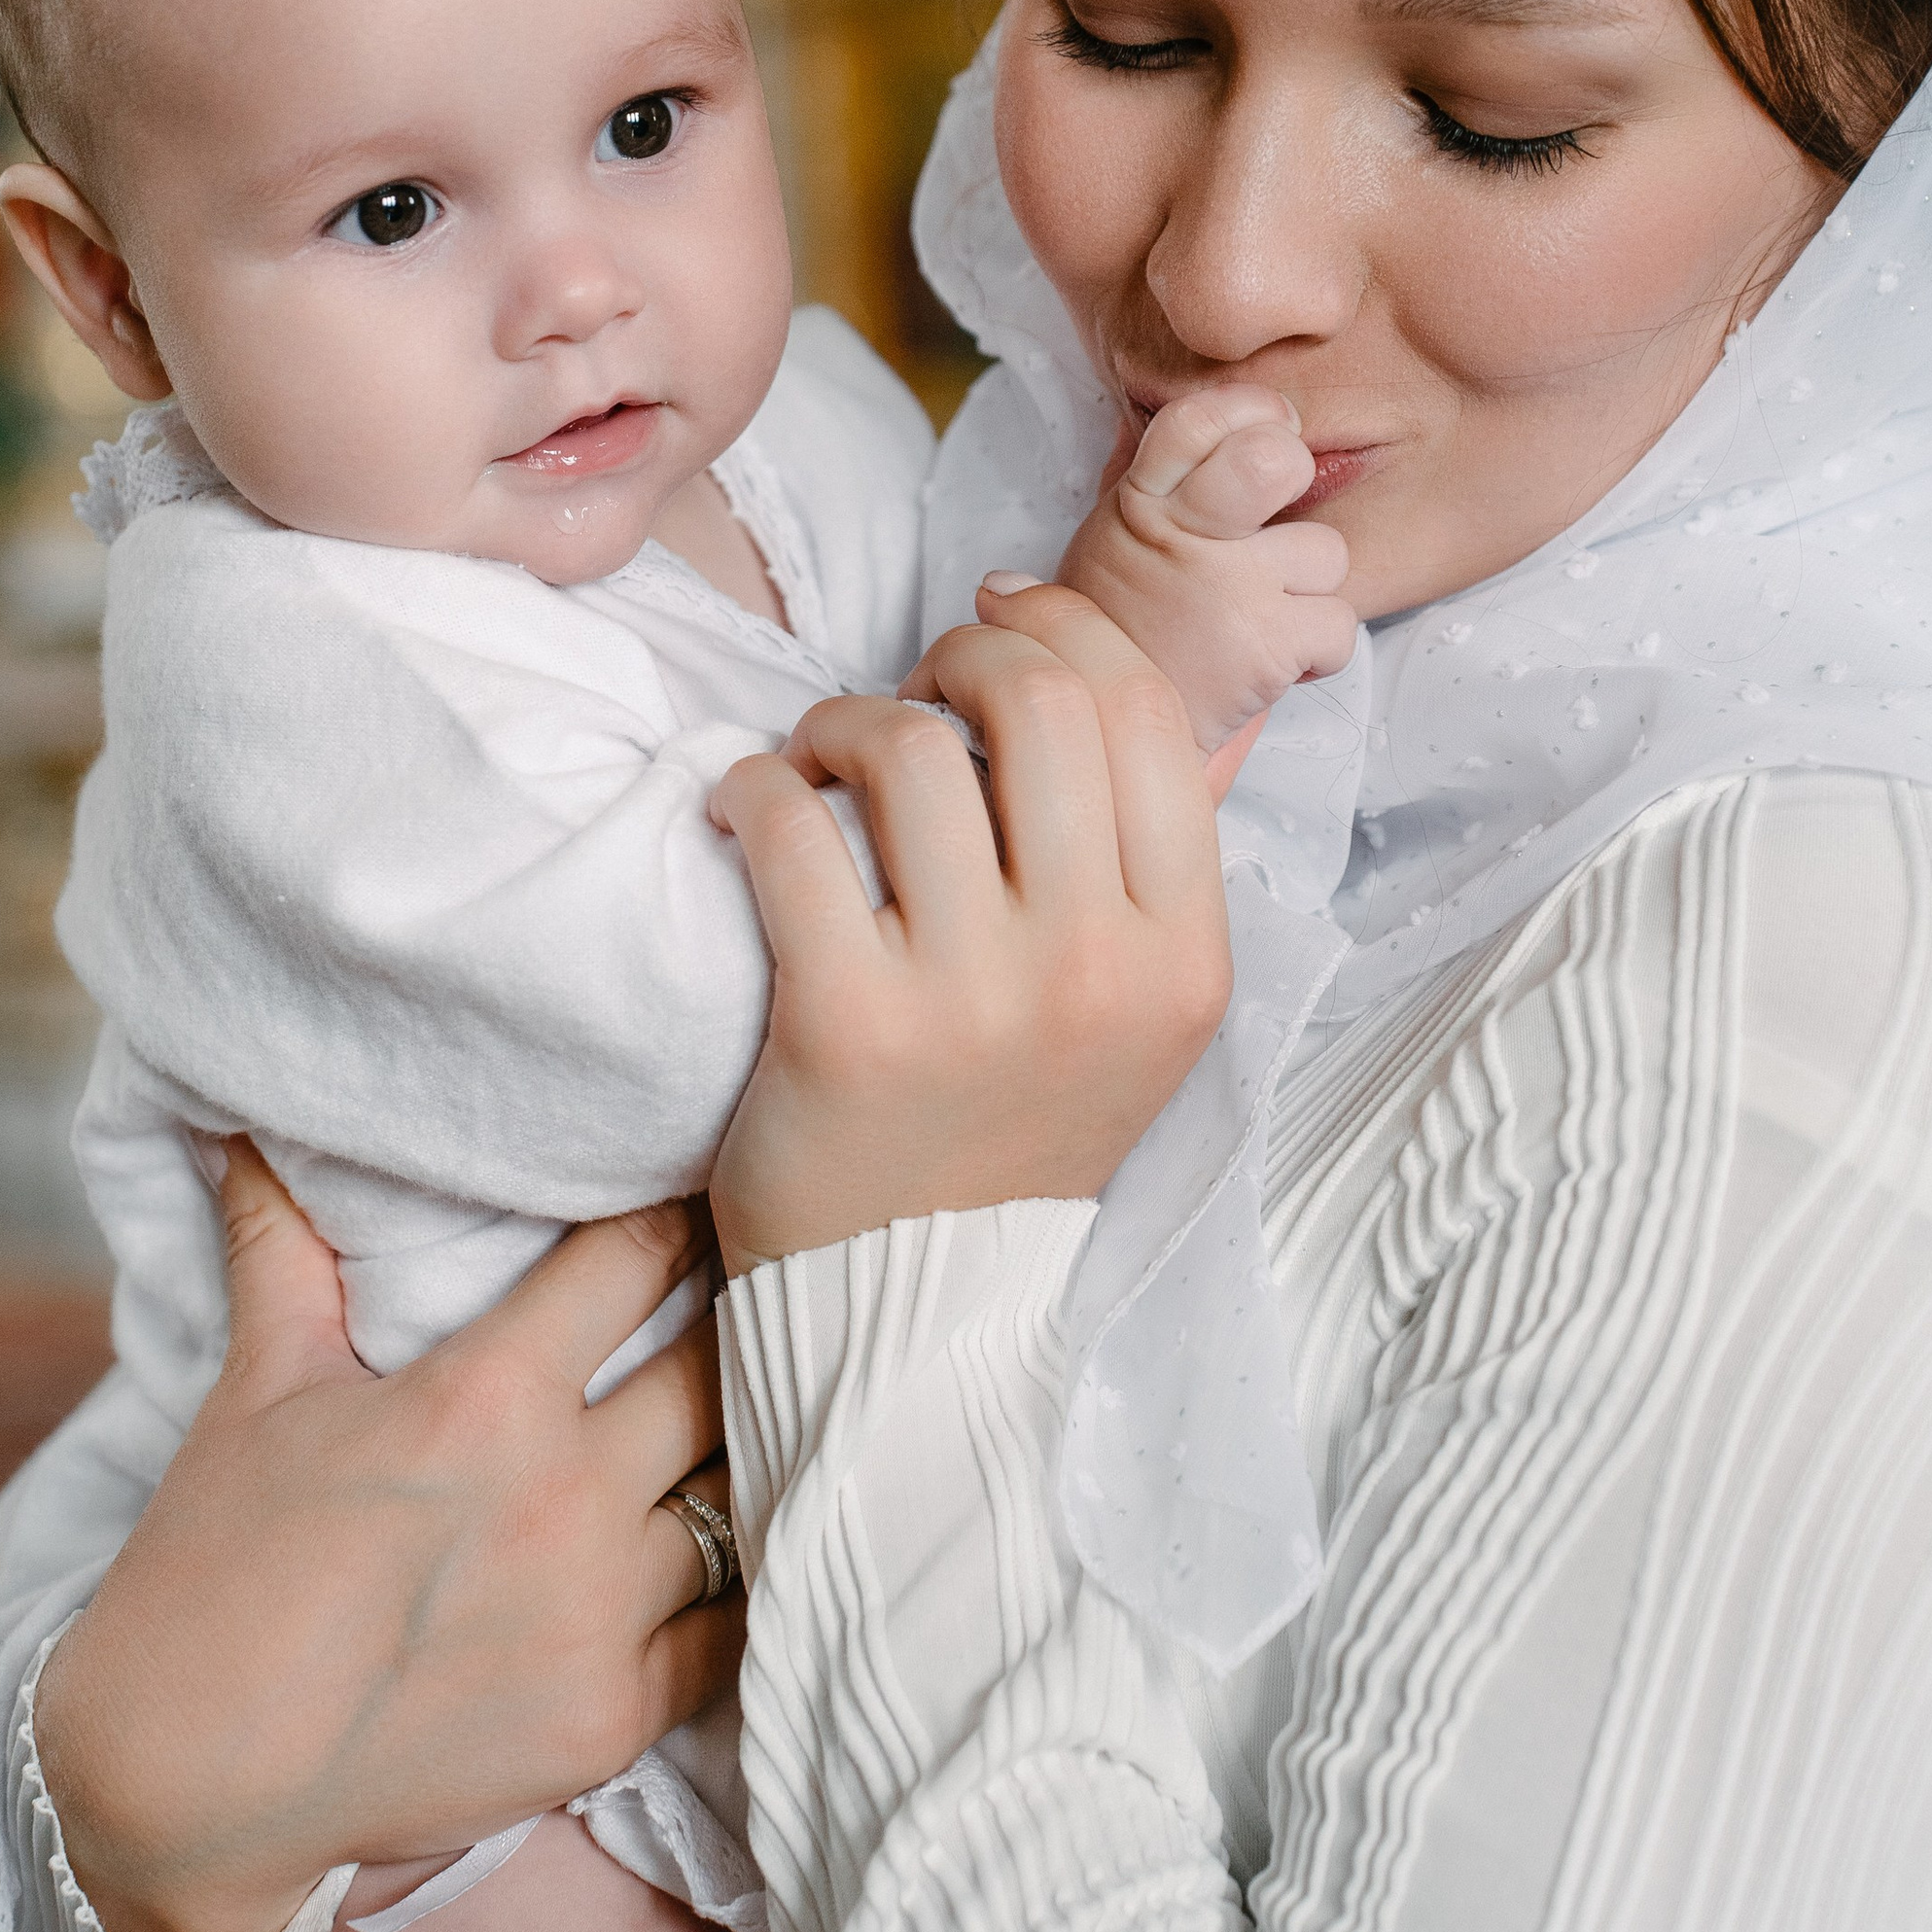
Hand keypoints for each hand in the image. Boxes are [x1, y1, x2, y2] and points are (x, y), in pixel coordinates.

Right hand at [36, 1147, 739, 1931]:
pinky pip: (727, 1628)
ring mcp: (599, 1618)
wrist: (180, 1788)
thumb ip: (284, 1254)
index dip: (677, 1214)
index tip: (707, 1189)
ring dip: (735, 1460)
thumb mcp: (254, 1394)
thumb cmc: (210, 1573)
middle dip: (735, 1326)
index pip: (636, 1259)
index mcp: (485, 1399)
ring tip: (754, 1423)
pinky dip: (729, 1587)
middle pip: (719, 1370)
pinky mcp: (611, 1720)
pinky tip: (724, 1551)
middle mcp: (564, 1500)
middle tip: (759, 1299)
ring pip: (739, 1499)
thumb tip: (247, 1131)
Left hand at [707, 585, 1232, 1273]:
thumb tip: (1099, 669)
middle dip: (957, 656)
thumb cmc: (1012, 1128)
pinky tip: (749, 812)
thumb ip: (1142, 859)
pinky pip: (790, 828)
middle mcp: (1094, 971)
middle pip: (1040, 703)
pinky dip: (753, 788)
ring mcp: (973, 999)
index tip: (995, 623)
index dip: (1062, 627)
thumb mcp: (1137, 1008)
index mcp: (1182, 957)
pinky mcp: (847, 1025)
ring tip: (820, 764)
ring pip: (908, 751)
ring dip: (844, 722)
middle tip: (909, 693)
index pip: (1147, 713)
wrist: (918, 1308)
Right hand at [1059, 385, 1355, 795]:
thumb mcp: (1110, 541)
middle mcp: (1185, 537)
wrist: (1109, 734)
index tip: (1270, 427)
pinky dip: (1318, 654)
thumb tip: (1168, 417)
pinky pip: (1338, 626)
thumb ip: (1150, 481)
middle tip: (1280, 512)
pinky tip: (1276, 663)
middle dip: (1294, 476)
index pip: (1196, 419)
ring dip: (1310, 593)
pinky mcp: (1267, 647)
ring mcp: (1228, 591)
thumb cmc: (1121, 635)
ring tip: (1263, 619)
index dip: (1249, 411)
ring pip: (1326, 552)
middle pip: (1271, 460)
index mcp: (1143, 503)